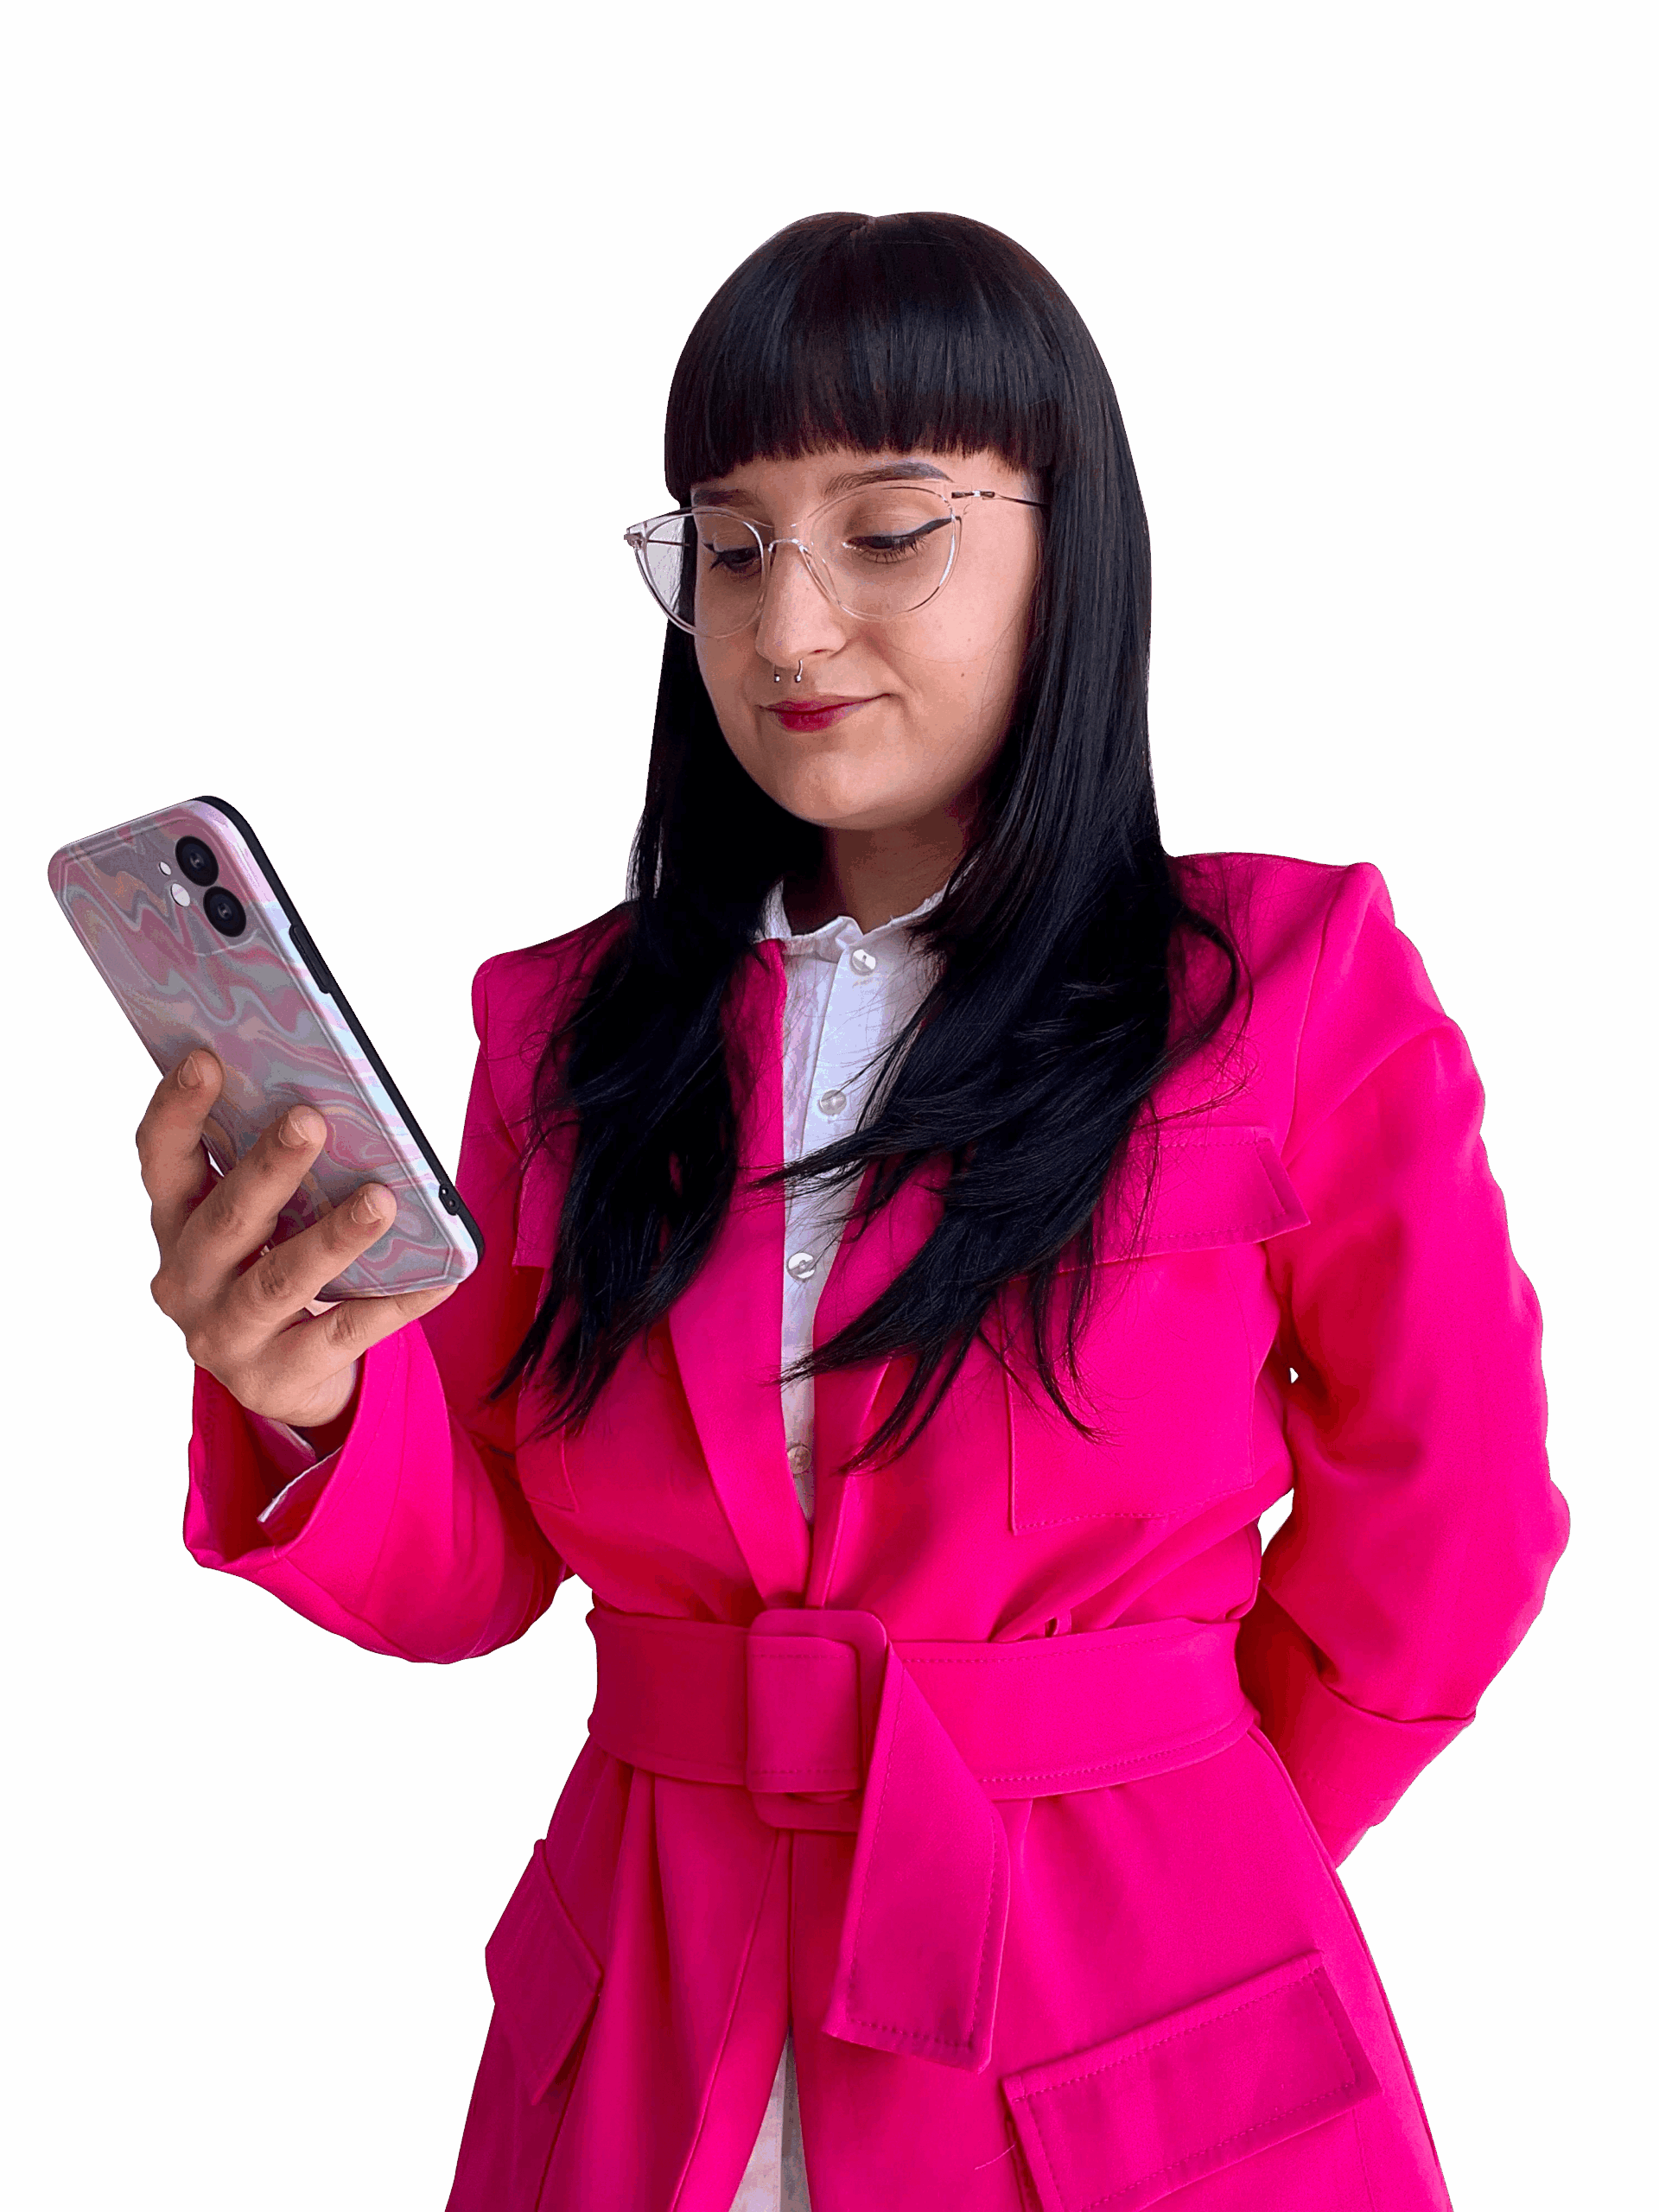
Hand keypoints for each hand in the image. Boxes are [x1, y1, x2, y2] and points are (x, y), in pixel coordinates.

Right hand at [138, 1049, 457, 1432]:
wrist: (280, 1376)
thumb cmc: (274, 1264)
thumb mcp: (263, 1221)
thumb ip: (276, 1175)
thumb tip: (333, 1107)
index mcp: (177, 1224)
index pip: (163, 1162)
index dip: (178, 1111)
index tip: (206, 1058)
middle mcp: (186, 1282)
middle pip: (227, 1220)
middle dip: (269, 1169)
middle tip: (310, 1118)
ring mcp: (225, 1337)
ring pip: (279, 1281)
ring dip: (332, 1237)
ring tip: (382, 1199)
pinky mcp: (275, 1379)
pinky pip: (345, 1333)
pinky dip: (396, 1303)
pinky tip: (441, 1276)